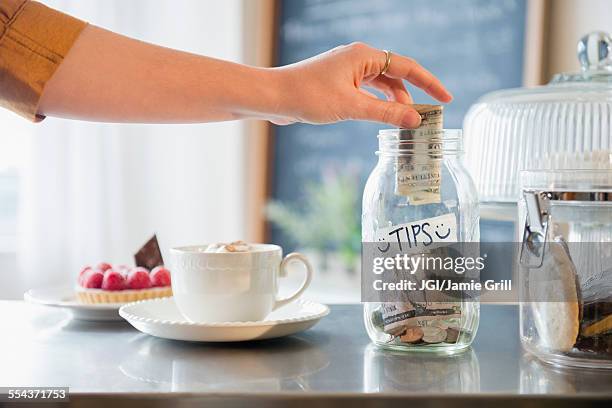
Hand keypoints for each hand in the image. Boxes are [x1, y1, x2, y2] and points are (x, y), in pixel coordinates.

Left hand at [269, 42, 452, 127]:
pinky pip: (365, 90)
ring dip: (393, 102)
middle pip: (395, 75)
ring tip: (404, 121)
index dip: (429, 83)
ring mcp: (346, 70)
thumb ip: (385, 113)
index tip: (446, 99)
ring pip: (380, 85)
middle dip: (410, 97)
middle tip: (423, 118)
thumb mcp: (352, 107)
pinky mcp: (337, 82)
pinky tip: (381, 117)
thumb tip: (415, 119)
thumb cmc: (308, 96)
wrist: (273, 96)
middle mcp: (357, 58)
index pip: (407, 67)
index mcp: (363, 56)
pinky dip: (376, 103)